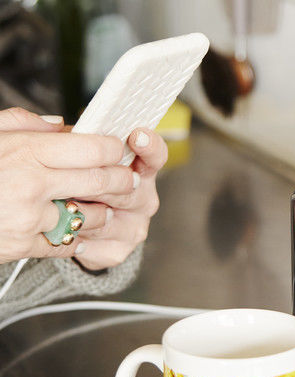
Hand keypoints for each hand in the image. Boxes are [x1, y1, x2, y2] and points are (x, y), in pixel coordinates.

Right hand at [0, 108, 132, 262]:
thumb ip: (24, 125)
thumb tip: (61, 125)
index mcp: (25, 152)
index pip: (93, 148)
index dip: (114, 149)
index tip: (119, 149)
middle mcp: (31, 184)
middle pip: (100, 181)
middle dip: (121, 180)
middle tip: (128, 179)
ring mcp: (28, 218)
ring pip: (90, 216)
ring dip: (101, 211)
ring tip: (100, 204)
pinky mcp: (23, 246)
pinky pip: (67, 243)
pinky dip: (76, 236)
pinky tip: (74, 227)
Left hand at [74, 127, 167, 271]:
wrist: (78, 228)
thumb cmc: (78, 183)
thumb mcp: (77, 157)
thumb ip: (73, 141)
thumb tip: (57, 127)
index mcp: (139, 169)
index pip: (155, 155)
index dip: (149, 146)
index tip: (137, 136)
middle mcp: (143, 197)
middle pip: (128, 189)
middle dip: (100, 183)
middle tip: (76, 178)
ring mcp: (134, 226)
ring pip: (108, 219)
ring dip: (82, 213)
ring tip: (60, 205)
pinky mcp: (119, 250)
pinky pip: (96, 245)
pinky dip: (76, 238)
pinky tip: (63, 231)